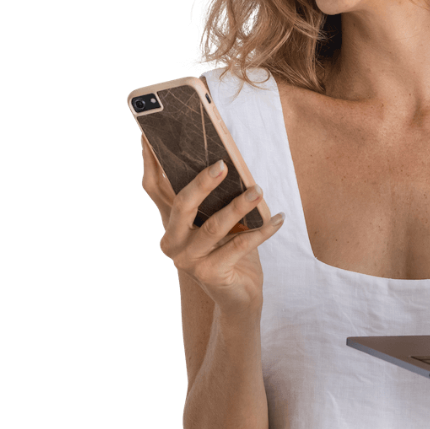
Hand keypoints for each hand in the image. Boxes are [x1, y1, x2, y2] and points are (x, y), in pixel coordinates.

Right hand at [140, 132, 283, 312]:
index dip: (150, 158)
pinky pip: (240, 246)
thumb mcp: (218, 218)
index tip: (152, 132)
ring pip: (214, 227)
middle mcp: (173, 241)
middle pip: (182, 204)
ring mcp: (190, 260)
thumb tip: (229, 160)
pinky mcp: (212, 273)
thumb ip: (216, 196)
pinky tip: (279, 219)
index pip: (154, 186)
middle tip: (223, 164)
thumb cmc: (229, 249)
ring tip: (259, 190)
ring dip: (240, 206)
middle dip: (202, 183)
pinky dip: (262, 231)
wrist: (238, 296)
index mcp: (171, 221)